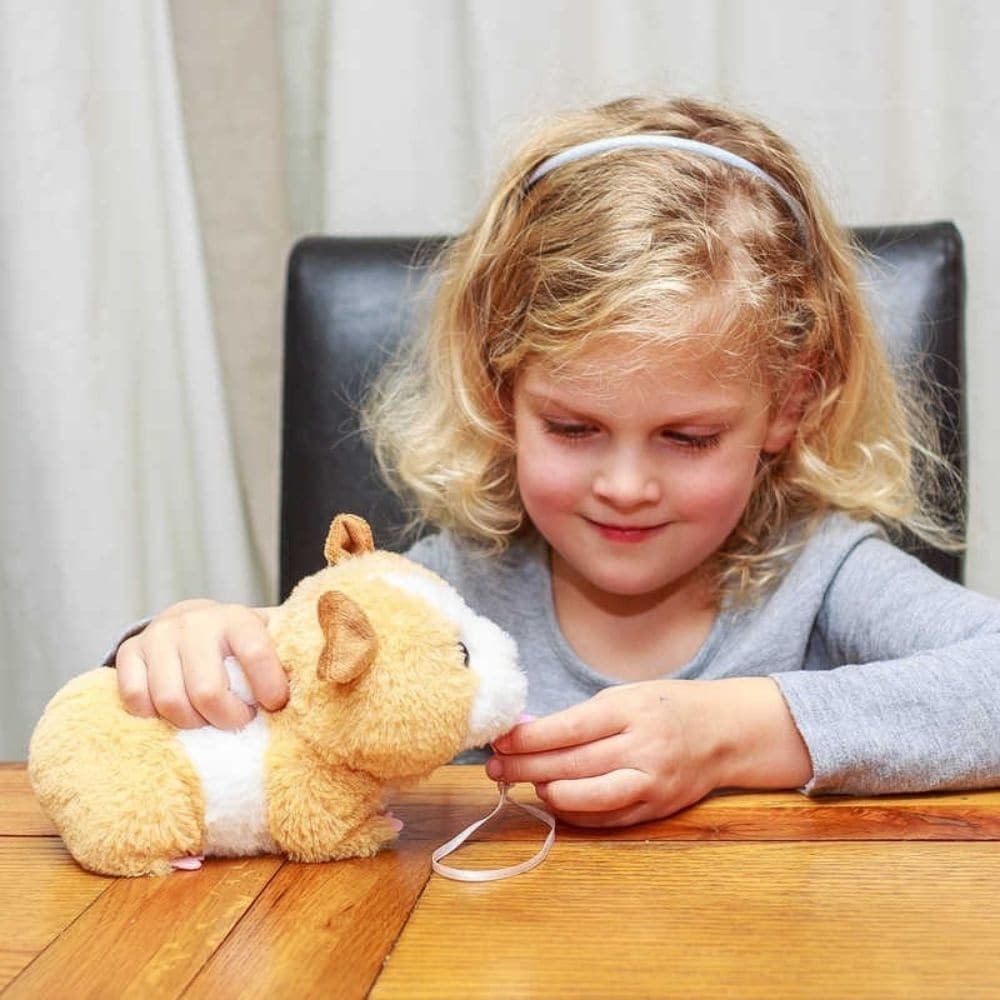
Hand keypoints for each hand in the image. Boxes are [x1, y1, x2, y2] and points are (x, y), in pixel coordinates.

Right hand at [115, 599, 287, 728]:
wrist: (191, 620)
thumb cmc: (238, 642)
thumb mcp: (268, 638)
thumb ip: (289, 655)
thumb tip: (325, 676)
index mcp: (237, 619)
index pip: (256, 653)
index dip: (268, 687)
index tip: (275, 705)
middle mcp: (196, 623)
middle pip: (207, 691)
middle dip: (226, 718)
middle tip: (239, 720)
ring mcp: (160, 636)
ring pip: (170, 701)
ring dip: (192, 723)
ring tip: (209, 719)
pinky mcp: (131, 651)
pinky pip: (136, 698)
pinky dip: (154, 717)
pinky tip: (174, 714)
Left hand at [486, 680, 727, 827]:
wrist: (723, 731)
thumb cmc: (665, 707)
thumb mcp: (624, 696)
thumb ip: (580, 718)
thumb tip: (527, 734)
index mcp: (630, 710)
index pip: (569, 728)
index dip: (530, 738)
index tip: (500, 740)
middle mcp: (642, 747)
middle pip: (572, 764)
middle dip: (526, 767)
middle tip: (493, 767)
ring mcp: (651, 782)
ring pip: (589, 796)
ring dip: (549, 792)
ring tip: (526, 784)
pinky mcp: (656, 809)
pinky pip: (607, 818)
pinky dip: (575, 813)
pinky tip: (555, 802)